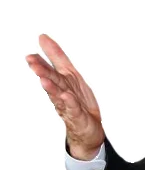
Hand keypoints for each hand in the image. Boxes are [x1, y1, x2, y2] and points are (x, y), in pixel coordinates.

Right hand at [25, 34, 104, 159]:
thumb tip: (48, 40)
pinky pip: (73, 108)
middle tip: (31, 60)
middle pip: (52, 79)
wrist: (87, 129)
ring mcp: (69, 104)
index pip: (54, 65)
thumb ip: (60, 58)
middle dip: (42, 70)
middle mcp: (64, 91)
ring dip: (51, 86)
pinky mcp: (77, 116)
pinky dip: (70, 102)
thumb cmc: (79, 101)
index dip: (47, 55)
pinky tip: (66, 96)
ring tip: (43, 78)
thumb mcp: (73, 76)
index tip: (37, 44)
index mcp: (65, 80)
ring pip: (58, 94)